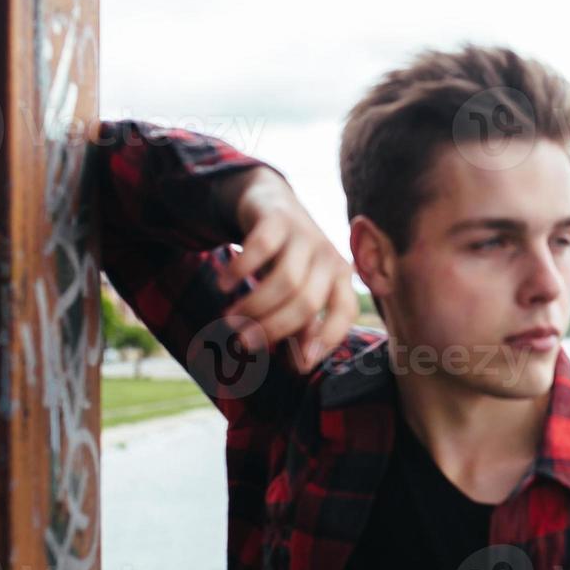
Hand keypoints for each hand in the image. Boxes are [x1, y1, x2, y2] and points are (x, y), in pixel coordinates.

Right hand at [216, 168, 358, 372]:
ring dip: (253, 305)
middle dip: (273, 327)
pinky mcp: (277, 218)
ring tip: (229, 318)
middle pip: (306, 302)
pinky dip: (239, 270)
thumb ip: (302, 325)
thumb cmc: (286, 259)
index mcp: (341, 277)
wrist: (270, 202)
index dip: (327, 339)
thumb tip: (301, 366)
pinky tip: (224, 284)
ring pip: (284, 281)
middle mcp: (328, 256)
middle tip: (243, 343)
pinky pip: (260, 248)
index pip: (345, 312)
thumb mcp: (299, 290)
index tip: (300, 365)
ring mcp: (304, 235)